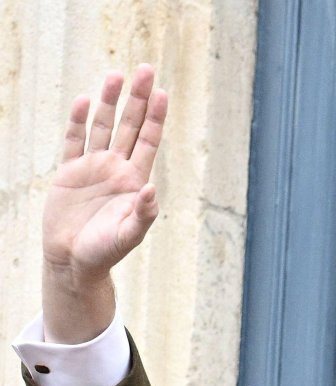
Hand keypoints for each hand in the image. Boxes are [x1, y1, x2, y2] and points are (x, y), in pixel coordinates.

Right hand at [43, 65, 167, 341]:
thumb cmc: (106, 252)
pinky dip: (79, 121)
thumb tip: (151, 190)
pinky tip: (86, 101)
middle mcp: (116, 169)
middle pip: (129, 126)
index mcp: (134, 181)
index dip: (155, 118)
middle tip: (145, 70)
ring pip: (103, 126)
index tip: (162, 93)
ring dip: (110, 102)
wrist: (74, 261)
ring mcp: (93, 168)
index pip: (148, 142)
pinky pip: (75, 140)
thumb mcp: (130, 235)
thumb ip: (143, 214)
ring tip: (117, 75)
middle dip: (137, 99)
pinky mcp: (69, 172)